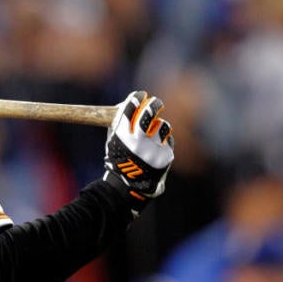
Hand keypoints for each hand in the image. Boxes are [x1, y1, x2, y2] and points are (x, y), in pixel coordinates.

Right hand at [103, 91, 173, 213]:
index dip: (136, 98)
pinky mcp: (166, 155)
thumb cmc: (120, 160)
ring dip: (160, 126)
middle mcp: (138, 141)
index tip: (140, 94)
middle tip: (155, 101)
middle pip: (149, 113)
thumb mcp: (113, 141)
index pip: (130, 109)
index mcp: (122, 136)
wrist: (129, 186)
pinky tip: (157, 148)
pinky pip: (169, 140)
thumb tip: (131, 104)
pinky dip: (164, 141)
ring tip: (154, 133)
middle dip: (153, 104)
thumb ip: (121, 123)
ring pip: (163, 126)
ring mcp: (153, 149)